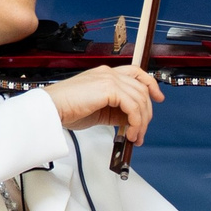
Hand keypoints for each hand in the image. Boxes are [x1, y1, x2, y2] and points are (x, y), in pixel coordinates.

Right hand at [47, 63, 162, 143]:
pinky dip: (136, 122)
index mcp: (105, 75)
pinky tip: (129, 133)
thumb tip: (131, 120)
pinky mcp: (109, 88)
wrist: (52, 109)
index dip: (151, 84)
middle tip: (141, 132)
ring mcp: (109, 78)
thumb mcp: (98, 111)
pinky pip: (133, 106)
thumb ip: (116, 111)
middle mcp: (109, 73)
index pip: (136, 73)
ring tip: (134, 137)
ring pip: (140, 99)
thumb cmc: (67, 110)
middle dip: (146, 113)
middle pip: (142, 89)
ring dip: (141, 122)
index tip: (158, 97)